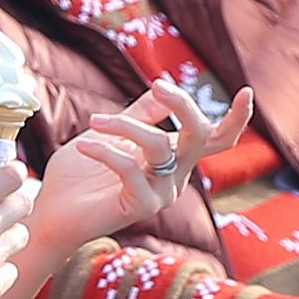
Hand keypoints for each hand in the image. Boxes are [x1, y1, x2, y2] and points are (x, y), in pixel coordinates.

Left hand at [32, 81, 254, 255]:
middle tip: (158, 86)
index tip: (247, 91)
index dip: (235, 118)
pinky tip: (83, 145)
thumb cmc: (78, 176)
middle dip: (182, 106)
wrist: (52, 213)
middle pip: (200, 136)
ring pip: (161, 146)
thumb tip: (162, 85)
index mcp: (174, 159)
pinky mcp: (141, 207)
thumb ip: (139, 114)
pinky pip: (131, 167)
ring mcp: (161, 194)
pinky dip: (105, 150)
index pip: (215, 140)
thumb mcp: (110, 134)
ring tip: (95, 121)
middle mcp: (175, 177)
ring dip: (125, 127)